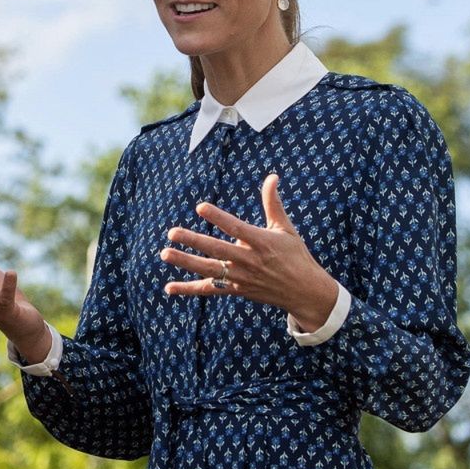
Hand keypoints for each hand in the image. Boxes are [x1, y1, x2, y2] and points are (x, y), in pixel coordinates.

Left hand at [159, 174, 339, 328]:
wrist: (304, 292)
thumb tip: (272, 176)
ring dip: (186, 262)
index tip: (200, 207)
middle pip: (217, 250)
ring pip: (210, 270)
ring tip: (165, 253)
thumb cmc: (295, 255)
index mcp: (261, 242)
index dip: (218, 218)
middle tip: (172, 232)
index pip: (236, 228)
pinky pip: (209, 289)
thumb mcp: (286, 228)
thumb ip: (273, 203)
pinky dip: (189, 289)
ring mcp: (241, 277)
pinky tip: (169, 288)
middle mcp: (249, 260)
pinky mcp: (237, 290)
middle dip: (194, 241)